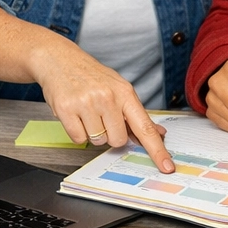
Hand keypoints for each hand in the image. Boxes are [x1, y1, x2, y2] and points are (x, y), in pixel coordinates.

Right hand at [32, 45, 172, 171]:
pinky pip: (78, 138)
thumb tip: (158, 133)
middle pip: (118, 140)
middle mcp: (108, 97)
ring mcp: (86, 103)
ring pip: (98, 141)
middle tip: (101, 117)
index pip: (145, 127)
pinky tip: (76, 115)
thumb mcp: (119, 88)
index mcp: (125, 93)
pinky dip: (77, 132)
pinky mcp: (66, 109)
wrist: (60, 60)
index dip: (157, 150)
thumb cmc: (92, 77)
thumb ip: (136, 114)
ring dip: (93, 132)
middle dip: (110, 134)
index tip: (167, 166)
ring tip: (87, 113)